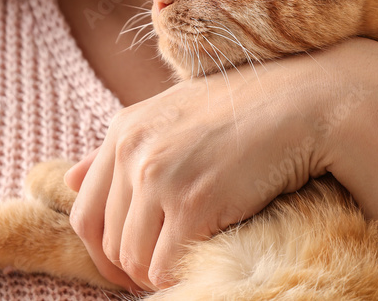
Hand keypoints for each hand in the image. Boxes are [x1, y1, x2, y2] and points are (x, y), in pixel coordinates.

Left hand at [64, 38, 377, 291]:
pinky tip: (207, 257)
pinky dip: (182, 274)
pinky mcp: (193, 203)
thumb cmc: (246, 108)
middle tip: (165, 271)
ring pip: (136, 260)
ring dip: (160, 273)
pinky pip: (168, 265)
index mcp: (124, 128)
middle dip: (132, 267)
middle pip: (108, 242)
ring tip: (190, 260)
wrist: (305, 104)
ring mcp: (161, 176)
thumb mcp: (174, 112)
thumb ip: (124, 144)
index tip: (130, 265)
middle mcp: (133, 150)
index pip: (87, 212)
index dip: (104, 250)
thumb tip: (73, 178)